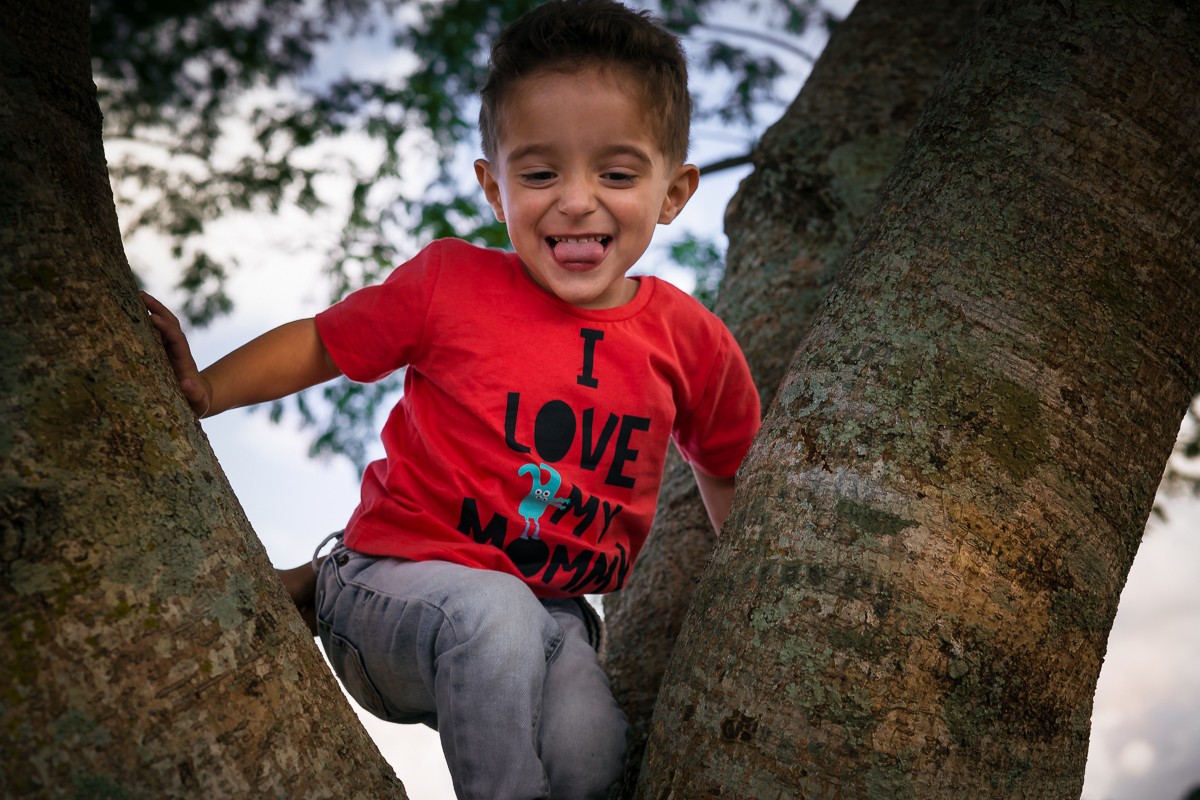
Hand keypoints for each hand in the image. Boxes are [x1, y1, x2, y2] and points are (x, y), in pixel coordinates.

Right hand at [142, 291, 212, 416]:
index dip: (166, 328)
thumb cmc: (198, 402)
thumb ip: (195, 395)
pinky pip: (152, 332)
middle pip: (170, 324)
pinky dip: (144, 319)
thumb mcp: (199, 402)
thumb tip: (187, 384)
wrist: (199, 398)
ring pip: (162, 324)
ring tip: (135, 294)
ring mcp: (168, 349)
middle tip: (140, 294)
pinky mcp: (160, 352)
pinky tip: (129, 310)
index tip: (153, 319)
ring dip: (152, 308)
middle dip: (158, 309)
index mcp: (184, 360)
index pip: (177, 339)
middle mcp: (177, 350)